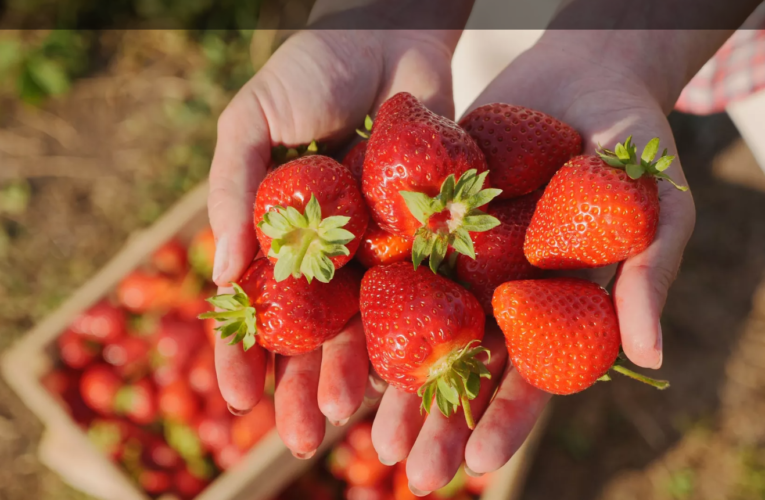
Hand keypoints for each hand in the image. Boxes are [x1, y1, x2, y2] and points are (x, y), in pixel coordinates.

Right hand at [208, 29, 458, 457]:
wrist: (389, 30)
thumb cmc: (310, 68)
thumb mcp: (251, 121)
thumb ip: (232, 189)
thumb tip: (228, 273)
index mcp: (280, 232)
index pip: (256, 306)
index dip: (242, 353)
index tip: (234, 398)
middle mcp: (330, 249)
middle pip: (313, 332)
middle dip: (302, 385)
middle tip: (300, 438)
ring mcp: (379, 245)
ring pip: (367, 324)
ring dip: (356, 373)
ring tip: (349, 420)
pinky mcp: (431, 232)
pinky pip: (422, 288)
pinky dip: (415, 331)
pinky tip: (409, 374)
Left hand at [372, 33, 695, 493]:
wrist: (584, 71)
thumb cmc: (635, 142)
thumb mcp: (658, 206)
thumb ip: (647, 276)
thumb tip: (649, 356)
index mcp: (558, 308)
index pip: (534, 379)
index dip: (509, 420)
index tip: (478, 464)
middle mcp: (505, 294)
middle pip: (467, 368)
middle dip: (436, 418)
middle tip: (405, 465)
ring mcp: (464, 260)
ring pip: (420, 328)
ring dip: (389, 378)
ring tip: (352, 422)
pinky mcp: (428, 222)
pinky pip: (393, 265)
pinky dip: (365, 302)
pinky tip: (332, 340)